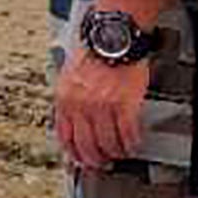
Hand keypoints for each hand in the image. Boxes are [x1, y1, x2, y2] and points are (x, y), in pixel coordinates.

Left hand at [54, 46, 154, 170]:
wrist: (113, 34)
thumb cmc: (94, 49)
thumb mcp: (70, 74)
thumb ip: (71, 97)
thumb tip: (73, 118)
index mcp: (64, 99)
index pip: (64, 137)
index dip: (74, 153)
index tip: (80, 159)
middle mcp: (80, 105)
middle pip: (86, 145)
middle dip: (95, 159)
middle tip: (102, 163)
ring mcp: (102, 106)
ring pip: (108, 143)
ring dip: (116, 152)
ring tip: (121, 153)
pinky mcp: (124, 103)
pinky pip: (128, 133)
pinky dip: (131, 142)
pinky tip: (133, 143)